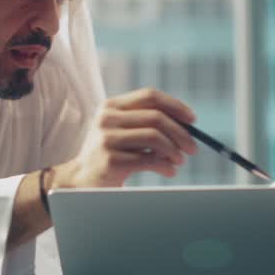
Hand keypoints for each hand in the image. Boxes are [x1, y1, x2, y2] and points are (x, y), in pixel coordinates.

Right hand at [51, 87, 198, 188]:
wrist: (81, 179)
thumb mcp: (122, 130)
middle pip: (156, 118)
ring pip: (155, 138)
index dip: (175, 106)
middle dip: (181, 133)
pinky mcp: (111, 161)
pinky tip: (169, 171)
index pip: (150, 96)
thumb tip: (187, 125)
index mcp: (111, 106)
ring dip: (174, 151)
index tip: (192, 119)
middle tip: (193, 148)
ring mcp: (107, 139)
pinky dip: (165, 166)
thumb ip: (146, 123)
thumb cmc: (110, 153)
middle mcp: (107, 119)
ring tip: (179, 161)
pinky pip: (149, 160)